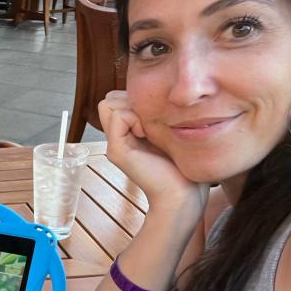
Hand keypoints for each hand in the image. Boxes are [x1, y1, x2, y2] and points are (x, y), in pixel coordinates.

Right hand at [98, 90, 208, 215]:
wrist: (182, 194)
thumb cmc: (182, 165)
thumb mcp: (166, 132)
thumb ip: (153, 117)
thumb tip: (147, 96)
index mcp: (127, 134)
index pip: (115, 100)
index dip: (133, 99)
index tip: (154, 116)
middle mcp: (116, 139)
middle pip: (108, 100)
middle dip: (129, 101)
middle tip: (150, 121)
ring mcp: (114, 145)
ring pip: (108, 104)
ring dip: (132, 108)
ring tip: (149, 128)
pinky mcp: (117, 151)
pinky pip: (119, 116)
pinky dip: (135, 119)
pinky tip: (147, 134)